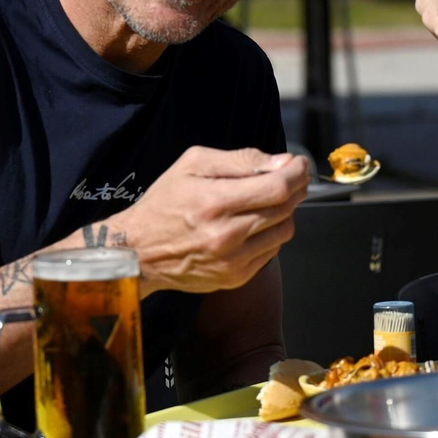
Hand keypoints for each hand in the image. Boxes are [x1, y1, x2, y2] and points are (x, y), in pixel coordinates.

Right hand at [109, 146, 306, 294]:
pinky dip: (270, 233)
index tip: (298, 164)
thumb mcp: (193, 165)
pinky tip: (252, 223)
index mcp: (215, 202)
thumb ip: (241, 160)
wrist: (139, 251)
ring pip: (285, 231)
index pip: (278, 188)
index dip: (296, 172)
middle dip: (296, 188)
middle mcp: (226, 236)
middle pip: (285, 209)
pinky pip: (272, 251)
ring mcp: (232, 261)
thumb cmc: (164, 203)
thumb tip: (281, 163)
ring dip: (284, 212)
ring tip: (266, 201)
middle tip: (291, 177)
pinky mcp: (235, 277)